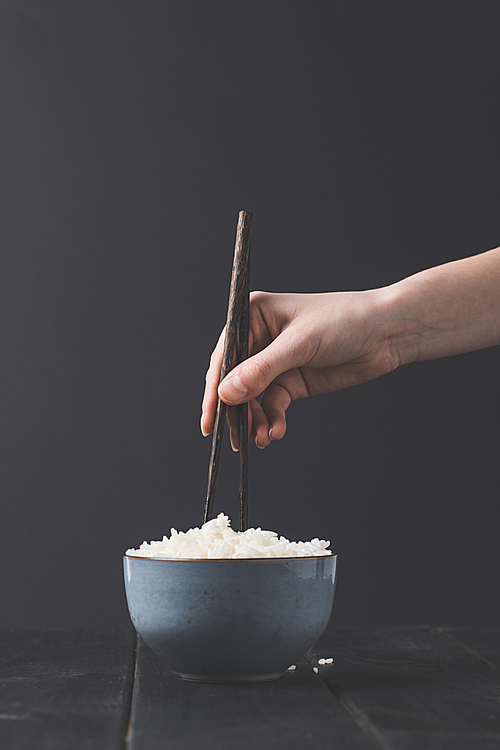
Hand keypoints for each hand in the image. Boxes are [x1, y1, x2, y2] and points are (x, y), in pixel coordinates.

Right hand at [200, 289, 397, 448]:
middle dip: (235, 411)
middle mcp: (258, 339)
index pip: (224, 356)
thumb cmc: (343, 320)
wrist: (386, 333)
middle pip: (234, 381)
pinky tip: (276, 432)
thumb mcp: (300, 344)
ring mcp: (275, 363)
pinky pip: (272, 405)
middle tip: (235, 438)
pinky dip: (272, 420)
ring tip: (262, 438)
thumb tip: (226, 393)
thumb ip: (261, 370)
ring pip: (252, 398)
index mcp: (252, 316)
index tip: (210, 419)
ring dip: (254, 420)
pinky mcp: (291, 382)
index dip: (214, 389)